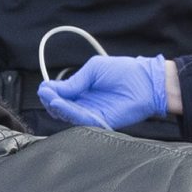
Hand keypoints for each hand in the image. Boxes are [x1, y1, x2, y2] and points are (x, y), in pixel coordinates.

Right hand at [36, 53, 173, 130]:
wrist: (146, 82)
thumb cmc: (124, 72)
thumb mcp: (94, 69)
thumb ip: (75, 81)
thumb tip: (54, 89)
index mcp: (83, 89)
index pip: (61, 94)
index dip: (51, 91)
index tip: (44, 87)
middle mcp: (85, 103)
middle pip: (61, 106)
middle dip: (51, 100)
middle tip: (45, 93)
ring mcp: (91, 113)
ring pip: (68, 114)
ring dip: (57, 106)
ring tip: (50, 98)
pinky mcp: (99, 121)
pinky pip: (80, 119)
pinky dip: (69, 112)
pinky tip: (60, 104)